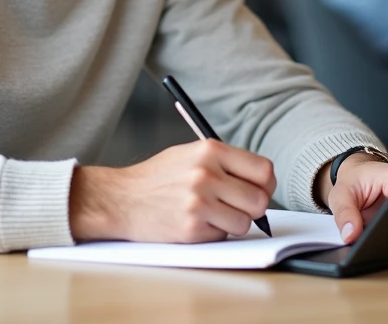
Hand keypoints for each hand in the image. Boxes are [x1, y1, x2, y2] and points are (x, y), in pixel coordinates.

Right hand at [69, 140, 275, 243]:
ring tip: (211, 214)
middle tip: (236, 207)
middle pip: (259, 200)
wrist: (121, 199)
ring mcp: (199, 202)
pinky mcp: (191, 228)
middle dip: (252, 208)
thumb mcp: (190, 154)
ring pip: (244, 223)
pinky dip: (213, 233)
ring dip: (232, 223)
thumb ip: (225, 162)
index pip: (264, 170)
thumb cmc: (157, 177)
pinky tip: (194, 222)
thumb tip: (262, 180)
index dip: (266, 184)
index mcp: (210, 150)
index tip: (260, 190)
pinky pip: (222, 236)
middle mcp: (206, 174)